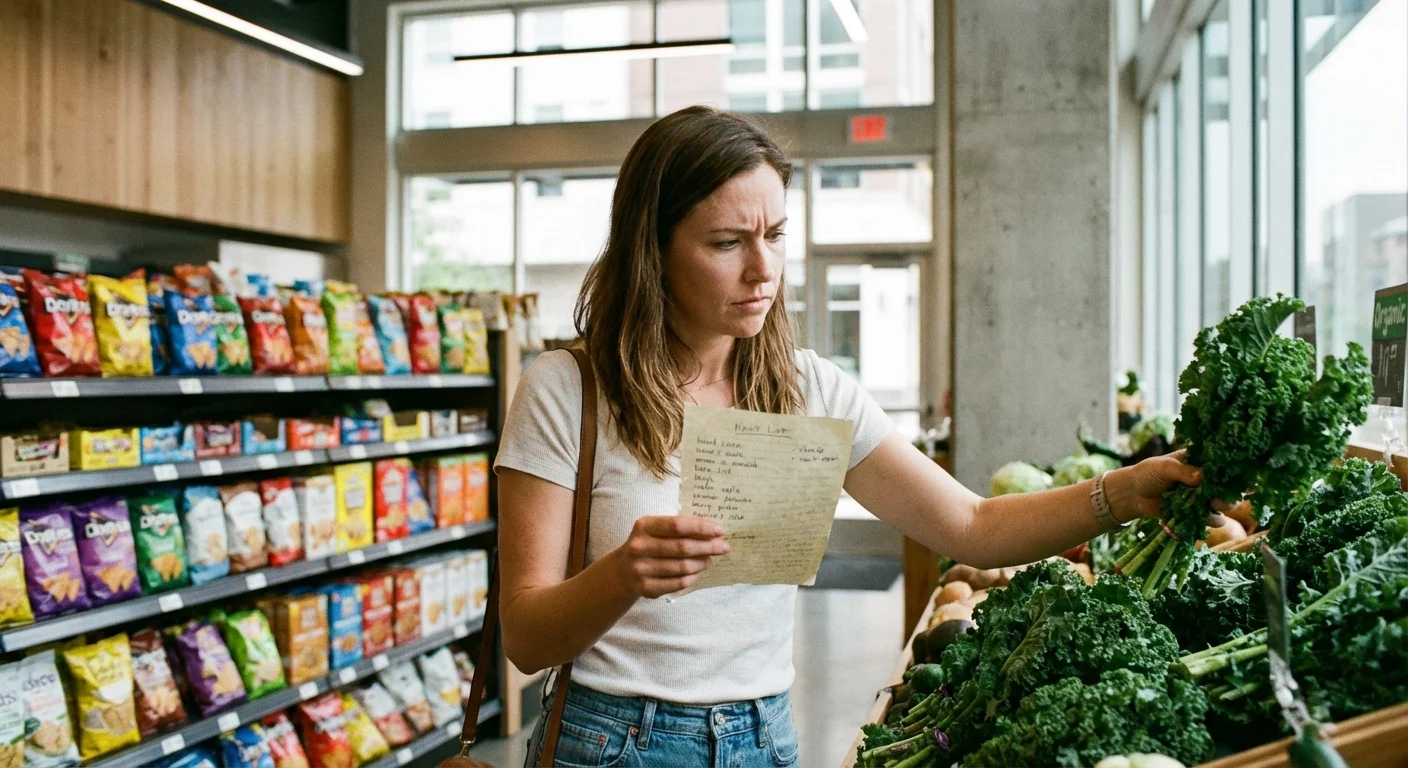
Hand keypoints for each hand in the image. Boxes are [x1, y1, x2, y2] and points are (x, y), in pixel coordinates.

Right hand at [610, 516, 729, 598]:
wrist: (622, 571)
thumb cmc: (649, 544)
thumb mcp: (658, 530)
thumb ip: (683, 528)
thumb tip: (715, 531)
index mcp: (643, 526)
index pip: (677, 525)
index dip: (701, 528)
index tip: (720, 530)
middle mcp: (639, 547)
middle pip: (682, 547)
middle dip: (708, 547)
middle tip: (724, 547)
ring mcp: (641, 569)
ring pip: (683, 567)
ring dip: (702, 563)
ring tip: (709, 559)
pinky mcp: (645, 588)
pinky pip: (678, 583)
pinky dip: (692, 578)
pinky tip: (697, 572)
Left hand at [1104, 450, 1228, 527]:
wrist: (1134, 494)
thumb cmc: (1148, 473)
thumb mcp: (1164, 468)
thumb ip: (1183, 471)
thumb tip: (1202, 476)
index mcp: (1201, 462)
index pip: (1224, 464)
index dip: (1236, 470)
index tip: (1244, 477)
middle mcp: (1207, 479)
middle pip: (1229, 487)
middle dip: (1230, 492)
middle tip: (1222, 494)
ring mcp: (1203, 497)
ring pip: (1224, 504)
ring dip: (1223, 506)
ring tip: (1213, 504)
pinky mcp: (1197, 513)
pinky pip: (1212, 519)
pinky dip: (1211, 519)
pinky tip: (1205, 517)